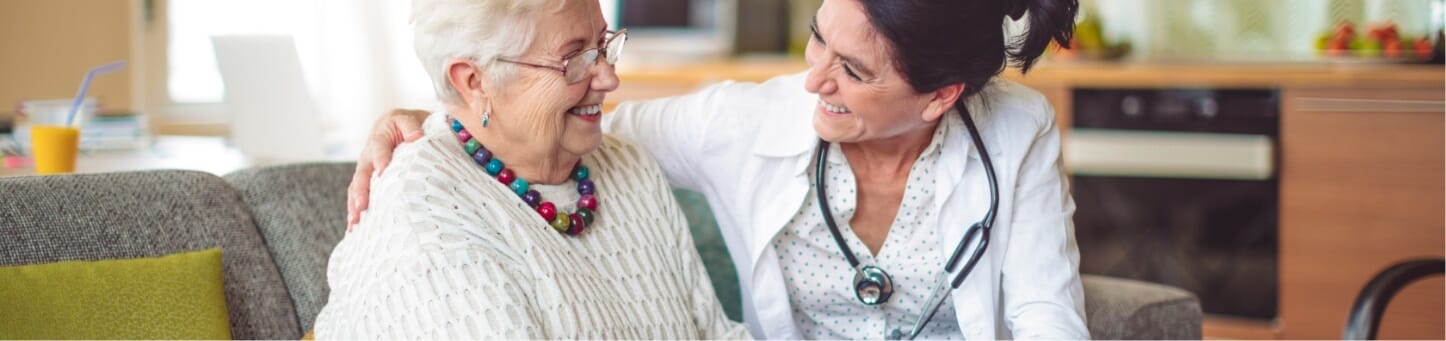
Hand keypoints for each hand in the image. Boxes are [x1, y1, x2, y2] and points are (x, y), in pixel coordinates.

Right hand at [347, 109, 430, 231]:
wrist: (396, 126)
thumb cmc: (406, 125)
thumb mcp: (409, 119)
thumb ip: (411, 127)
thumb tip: (417, 138)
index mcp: (380, 138)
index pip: (380, 148)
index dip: (381, 158)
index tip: (382, 171)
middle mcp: (368, 156)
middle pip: (362, 174)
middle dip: (361, 191)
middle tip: (362, 206)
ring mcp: (365, 170)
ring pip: (356, 188)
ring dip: (354, 205)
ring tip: (355, 223)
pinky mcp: (366, 182)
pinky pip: (357, 196)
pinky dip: (354, 212)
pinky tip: (353, 230)